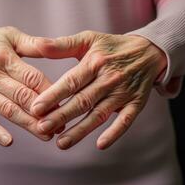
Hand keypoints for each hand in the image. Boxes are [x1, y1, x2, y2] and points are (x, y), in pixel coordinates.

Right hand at [0, 26, 54, 145]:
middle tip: (61, 124)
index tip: (65, 103)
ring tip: (46, 135)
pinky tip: (9, 142)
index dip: (50, 92)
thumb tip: (57, 46)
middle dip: (44, 112)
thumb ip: (34, 44)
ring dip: (28, 124)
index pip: (32, 78)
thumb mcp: (10, 36)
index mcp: (4, 57)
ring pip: (8, 110)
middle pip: (22, 97)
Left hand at [31, 31, 166, 149]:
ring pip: (99, 115)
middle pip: (82, 101)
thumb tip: (38, 44)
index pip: (71, 82)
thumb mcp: (88, 39)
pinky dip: (115, 133)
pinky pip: (126, 120)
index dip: (53, 95)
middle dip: (61, 116)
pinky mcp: (136, 103)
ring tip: (61, 144)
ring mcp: (123, 93)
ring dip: (80, 130)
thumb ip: (62, 45)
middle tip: (42, 128)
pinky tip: (100, 145)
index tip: (35, 108)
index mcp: (95, 62)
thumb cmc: (112, 46)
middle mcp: (109, 79)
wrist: (149, 51)